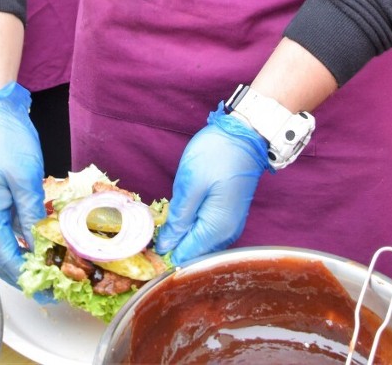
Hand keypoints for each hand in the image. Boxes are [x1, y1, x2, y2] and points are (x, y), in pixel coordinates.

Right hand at [0, 81, 46, 286]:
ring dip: (24, 256)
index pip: (6, 259)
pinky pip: (7, 227)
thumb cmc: (5, 139)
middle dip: (25, 272)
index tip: (49, 289)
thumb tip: (41, 244)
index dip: (27, 277)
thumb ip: (32, 214)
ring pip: (4, 243)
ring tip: (50, 266)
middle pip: (1, 257)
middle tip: (52, 283)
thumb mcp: (25, 178)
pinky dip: (23, 237)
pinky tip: (41, 239)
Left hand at [156, 104, 270, 265]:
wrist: (245, 135)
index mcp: (216, 230)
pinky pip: (207, 231)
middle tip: (151, 229)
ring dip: (182, 236)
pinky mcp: (229, 215)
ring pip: (200, 242)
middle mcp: (226, 234)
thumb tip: (166, 248)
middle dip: (172, 245)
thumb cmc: (215, 155)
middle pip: (194, 252)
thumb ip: (179, 219)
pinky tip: (181, 215)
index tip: (146, 244)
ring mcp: (230, 225)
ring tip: (163, 222)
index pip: (185, 257)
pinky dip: (192, 228)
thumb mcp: (191, 184)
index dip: (164, 254)